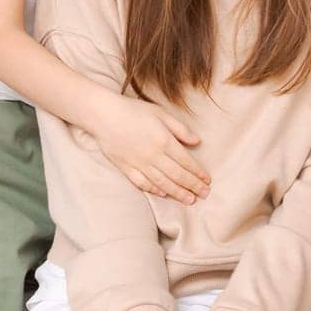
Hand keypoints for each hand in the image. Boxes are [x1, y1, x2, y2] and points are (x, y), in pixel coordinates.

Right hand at [93, 94, 208, 204]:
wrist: (103, 115)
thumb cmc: (133, 110)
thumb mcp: (161, 113)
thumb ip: (180, 129)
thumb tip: (197, 142)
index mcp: (164, 141)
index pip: (186, 162)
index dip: (198, 173)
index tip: (207, 181)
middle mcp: (153, 155)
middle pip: (177, 175)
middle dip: (193, 186)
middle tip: (204, 194)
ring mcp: (139, 163)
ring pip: (162, 183)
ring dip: (177, 193)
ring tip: (189, 200)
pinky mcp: (126, 168)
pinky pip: (142, 183)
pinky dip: (154, 190)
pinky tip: (163, 194)